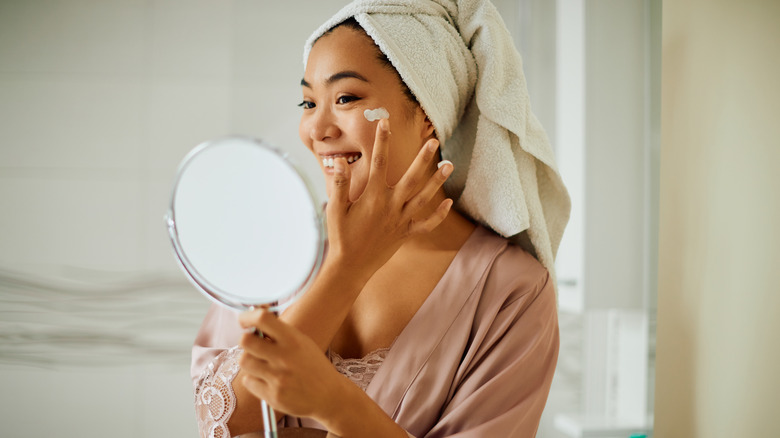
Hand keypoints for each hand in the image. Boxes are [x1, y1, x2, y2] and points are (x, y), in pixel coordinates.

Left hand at [238, 308, 346, 420]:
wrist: (329, 395)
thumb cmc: (312, 365)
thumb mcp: (302, 342)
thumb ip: (279, 331)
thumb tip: (252, 318)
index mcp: (293, 339)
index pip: (262, 319)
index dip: (247, 317)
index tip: (244, 321)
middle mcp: (285, 357)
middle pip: (245, 341)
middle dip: (246, 340)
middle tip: (253, 344)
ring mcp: (278, 378)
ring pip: (244, 361)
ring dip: (249, 361)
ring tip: (261, 363)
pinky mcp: (273, 396)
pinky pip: (248, 381)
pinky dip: (254, 379)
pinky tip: (267, 380)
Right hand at [326, 118, 453, 280]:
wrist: (350, 267)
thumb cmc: (340, 237)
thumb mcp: (334, 209)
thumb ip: (338, 184)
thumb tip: (338, 161)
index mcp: (373, 197)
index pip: (379, 162)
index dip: (382, 140)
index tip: (385, 122)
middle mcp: (391, 206)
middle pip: (412, 177)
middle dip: (423, 158)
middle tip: (433, 141)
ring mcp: (401, 220)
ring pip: (424, 197)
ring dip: (437, 180)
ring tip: (449, 164)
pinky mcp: (406, 234)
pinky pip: (427, 224)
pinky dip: (438, 214)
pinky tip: (448, 202)